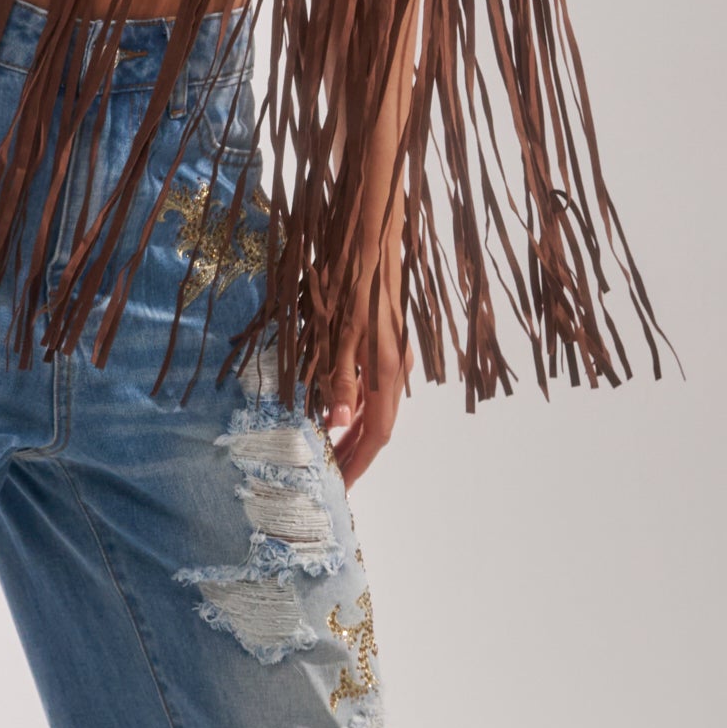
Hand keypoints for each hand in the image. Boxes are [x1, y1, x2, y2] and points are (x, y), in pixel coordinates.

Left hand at [320, 257, 411, 485]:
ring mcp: (396, 358)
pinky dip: (357, 408)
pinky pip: (376, 390)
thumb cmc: (350, 283)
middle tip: (328, 476)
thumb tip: (334, 427)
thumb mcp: (337, 335)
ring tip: (329, 451)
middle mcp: (397, 370)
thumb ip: (338, 383)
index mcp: (386, 372)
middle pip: (379, 427)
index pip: (375, 435)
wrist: (371, 240)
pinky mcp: (389, 346)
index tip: (338, 487)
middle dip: (354, 454)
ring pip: (378, 408)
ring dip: (355, 432)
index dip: (357, 463)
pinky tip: (338, 411)